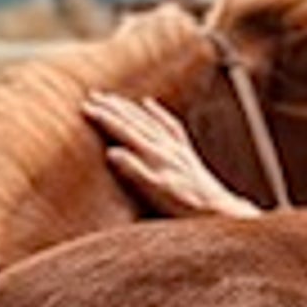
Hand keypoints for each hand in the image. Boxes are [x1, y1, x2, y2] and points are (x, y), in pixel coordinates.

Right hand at [82, 92, 260, 219]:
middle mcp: (166, 147)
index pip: (124, 131)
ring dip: (129, 107)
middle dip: (112, 107)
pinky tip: (149, 104)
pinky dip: (158, 113)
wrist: (221, 210)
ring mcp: (178, 148)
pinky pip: (170, 125)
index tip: (84, 107)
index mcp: (155, 156)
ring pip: (150, 120)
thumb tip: (112, 152)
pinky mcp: (187, 152)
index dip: (104, 118)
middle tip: (91, 96)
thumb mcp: (157, 193)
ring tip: (112, 97)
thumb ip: (135, 172)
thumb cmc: (186, 207)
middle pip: (135, 121)